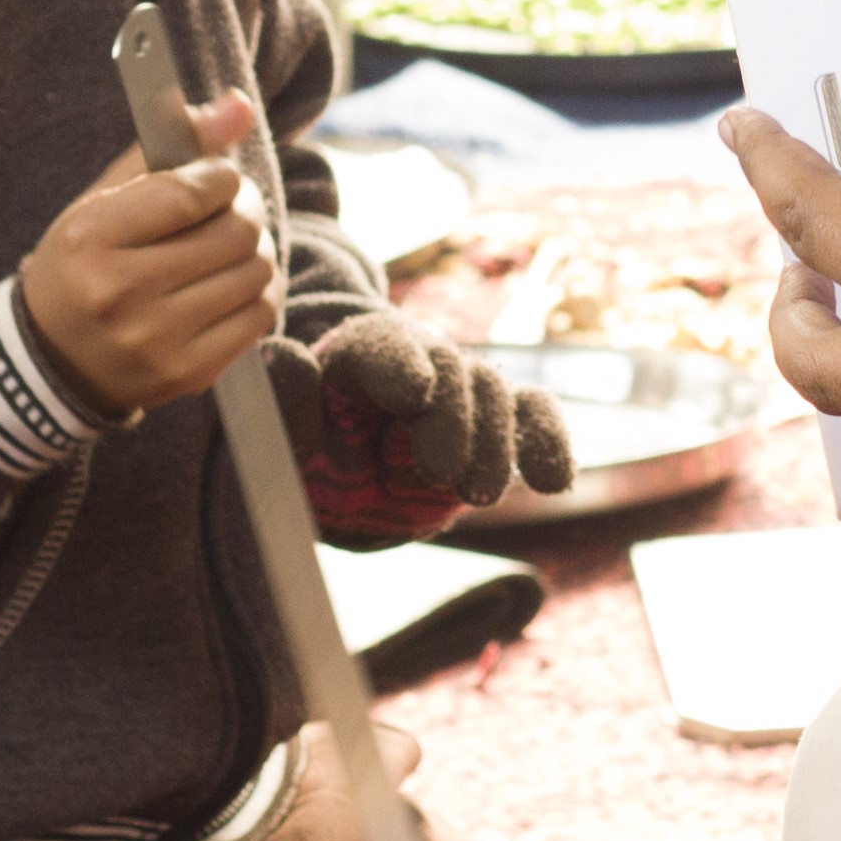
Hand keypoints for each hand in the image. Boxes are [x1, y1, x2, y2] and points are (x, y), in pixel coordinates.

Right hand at [17, 87, 276, 412]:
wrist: (55, 359)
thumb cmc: (84, 264)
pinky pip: (261, 315)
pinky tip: (230, 285)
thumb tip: (240, 104)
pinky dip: (258, 291)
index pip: (192, 191)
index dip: (220, 176)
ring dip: (254, 250)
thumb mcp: (104, 198)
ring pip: (256, 271)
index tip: (214, 178)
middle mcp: (119, 293)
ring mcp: (154, 341)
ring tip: (226, 247)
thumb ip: (170, 144)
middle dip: (243, 210)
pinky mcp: (187, 373)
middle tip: (228, 209)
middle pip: (236, 232)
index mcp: (89, 239)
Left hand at [278, 313, 573, 538]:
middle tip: (440, 474)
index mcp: (360, 354)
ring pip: (494, 393)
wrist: (352, 483)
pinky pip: (536, 416)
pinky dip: (550, 443)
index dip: (400, 366)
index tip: (414, 394)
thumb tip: (286, 353)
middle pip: (450, 370)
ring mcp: (465, 391)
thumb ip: (290, 404)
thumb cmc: (318, 459)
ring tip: (475, 494)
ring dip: (492, 444)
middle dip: (451, 421)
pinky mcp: (500, 423)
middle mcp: (421, 361)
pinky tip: (553, 483)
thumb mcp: (288, 442)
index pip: (381, 346)